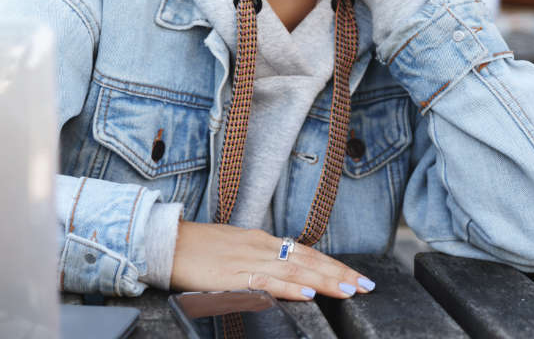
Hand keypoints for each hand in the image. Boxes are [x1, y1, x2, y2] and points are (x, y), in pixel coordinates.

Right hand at [169, 221, 373, 299]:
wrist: (166, 241)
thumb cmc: (196, 248)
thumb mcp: (233, 248)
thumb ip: (257, 258)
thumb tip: (282, 271)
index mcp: (260, 240)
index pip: (306, 253)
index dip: (333, 265)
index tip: (356, 277)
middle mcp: (260, 247)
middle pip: (308, 261)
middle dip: (340, 274)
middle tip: (367, 285)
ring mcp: (248, 260)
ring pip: (295, 271)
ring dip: (325, 281)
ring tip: (349, 290)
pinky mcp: (233, 276)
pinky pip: (267, 282)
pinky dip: (290, 288)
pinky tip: (308, 294)